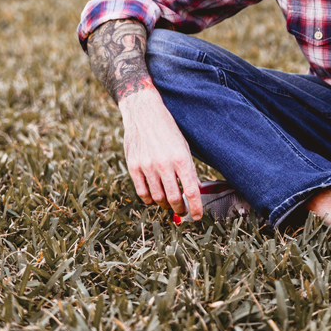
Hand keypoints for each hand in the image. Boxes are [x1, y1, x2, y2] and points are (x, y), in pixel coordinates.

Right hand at [119, 88, 202, 219]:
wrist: (145, 114)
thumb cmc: (169, 130)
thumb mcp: (184, 147)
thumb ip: (188, 169)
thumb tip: (195, 190)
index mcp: (181, 158)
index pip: (191, 190)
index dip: (195, 207)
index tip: (197, 217)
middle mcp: (164, 164)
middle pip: (174, 197)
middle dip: (180, 208)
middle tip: (182, 211)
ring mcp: (147, 166)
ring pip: (157, 197)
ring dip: (165, 204)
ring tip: (169, 204)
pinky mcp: (133, 166)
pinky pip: (142, 192)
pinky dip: (149, 199)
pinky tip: (154, 198)